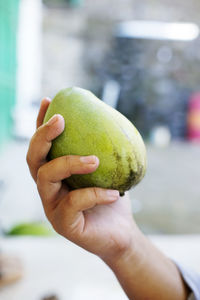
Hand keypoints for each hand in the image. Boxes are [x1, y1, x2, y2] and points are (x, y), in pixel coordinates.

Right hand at [27, 97, 136, 260]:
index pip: (42, 146)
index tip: (50, 100)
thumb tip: (110, 118)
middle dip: (42, 136)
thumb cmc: (112, 198)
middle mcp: (48, 188)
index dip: (41, 122)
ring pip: (46, 177)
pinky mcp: (63, 224)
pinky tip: (113, 194)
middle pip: (33, 158)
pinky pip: (73, 203)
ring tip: (94, 160)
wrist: (122, 234)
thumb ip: (103, 149)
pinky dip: (94, 194)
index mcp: (56, 174)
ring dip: (69, 163)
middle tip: (60, 121)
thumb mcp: (109, 169)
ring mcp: (52, 207)